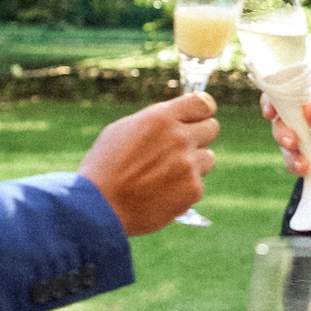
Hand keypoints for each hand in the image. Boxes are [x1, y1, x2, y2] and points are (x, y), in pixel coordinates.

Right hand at [82, 94, 219, 235]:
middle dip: (198, 137)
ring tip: (165, 175)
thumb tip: (179, 119)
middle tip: (179, 149)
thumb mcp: (124, 130)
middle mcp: (179, 138)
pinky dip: (185, 188)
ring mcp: (189, 165)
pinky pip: (199, 183)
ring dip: (193, 164)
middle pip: (212, 128)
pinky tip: (162, 193)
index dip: (203, 110)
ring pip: (208, 158)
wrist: (99, 207)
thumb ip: (157, 121)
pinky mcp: (193, 190)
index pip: (204, 103)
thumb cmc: (105, 167)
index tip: (199, 117)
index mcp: (161, 118)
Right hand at [263, 85, 310, 189]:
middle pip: (281, 118)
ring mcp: (305, 139)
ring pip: (283, 141)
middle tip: (292, 142)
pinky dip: (295, 165)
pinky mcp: (305, 158)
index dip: (275, 98)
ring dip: (288, 152)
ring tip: (304, 164)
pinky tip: (307, 170)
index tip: (270, 111)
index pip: (292, 92)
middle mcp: (308, 118)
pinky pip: (291, 161)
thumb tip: (306, 108)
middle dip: (281, 130)